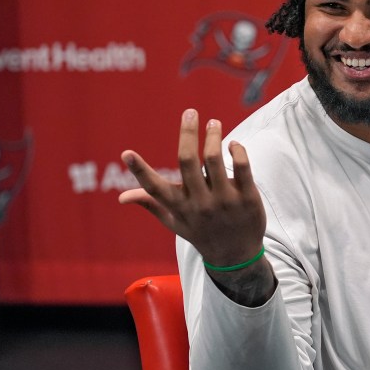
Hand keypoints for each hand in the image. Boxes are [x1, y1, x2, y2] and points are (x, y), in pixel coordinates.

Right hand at [118, 109, 265, 267]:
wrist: (236, 257)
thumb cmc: (202, 234)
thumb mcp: (175, 223)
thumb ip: (152, 204)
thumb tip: (121, 198)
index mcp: (179, 207)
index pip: (155, 189)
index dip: (139, 172)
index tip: (127, 153)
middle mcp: (200, 203)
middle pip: (188, 161)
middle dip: (187, 133)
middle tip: (190, 112)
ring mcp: (225, 201)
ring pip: (215, 159)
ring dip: (213, 136)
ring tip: (214, 123)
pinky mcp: (248, 198)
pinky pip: (243, 167)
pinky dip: (237, 150)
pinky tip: (232, 144)